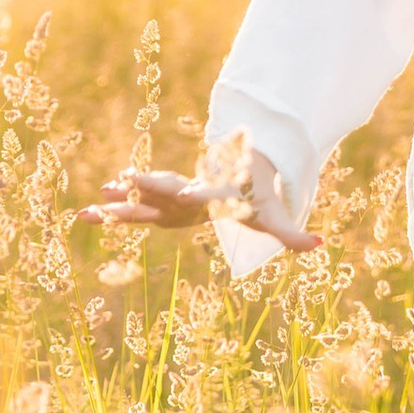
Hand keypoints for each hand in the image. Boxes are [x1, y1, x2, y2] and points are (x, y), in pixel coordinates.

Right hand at [82, 142, 320, 255]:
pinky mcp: (166, 201)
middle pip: (171, 188)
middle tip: (126, 179)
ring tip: (97, 195)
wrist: (244, 168)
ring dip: (123, 196)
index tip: (188, 194)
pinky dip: (118, 206)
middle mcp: (194, 191)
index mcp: (220, 196)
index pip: (210, 195)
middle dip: (149, 184)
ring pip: (149, 194)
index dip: (201, 194)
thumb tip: (322, 244)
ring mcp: (177, 194)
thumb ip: (293, 234)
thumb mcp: (273, 217)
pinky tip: (91, 212)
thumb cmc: (257, 197)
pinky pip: (140, 204)